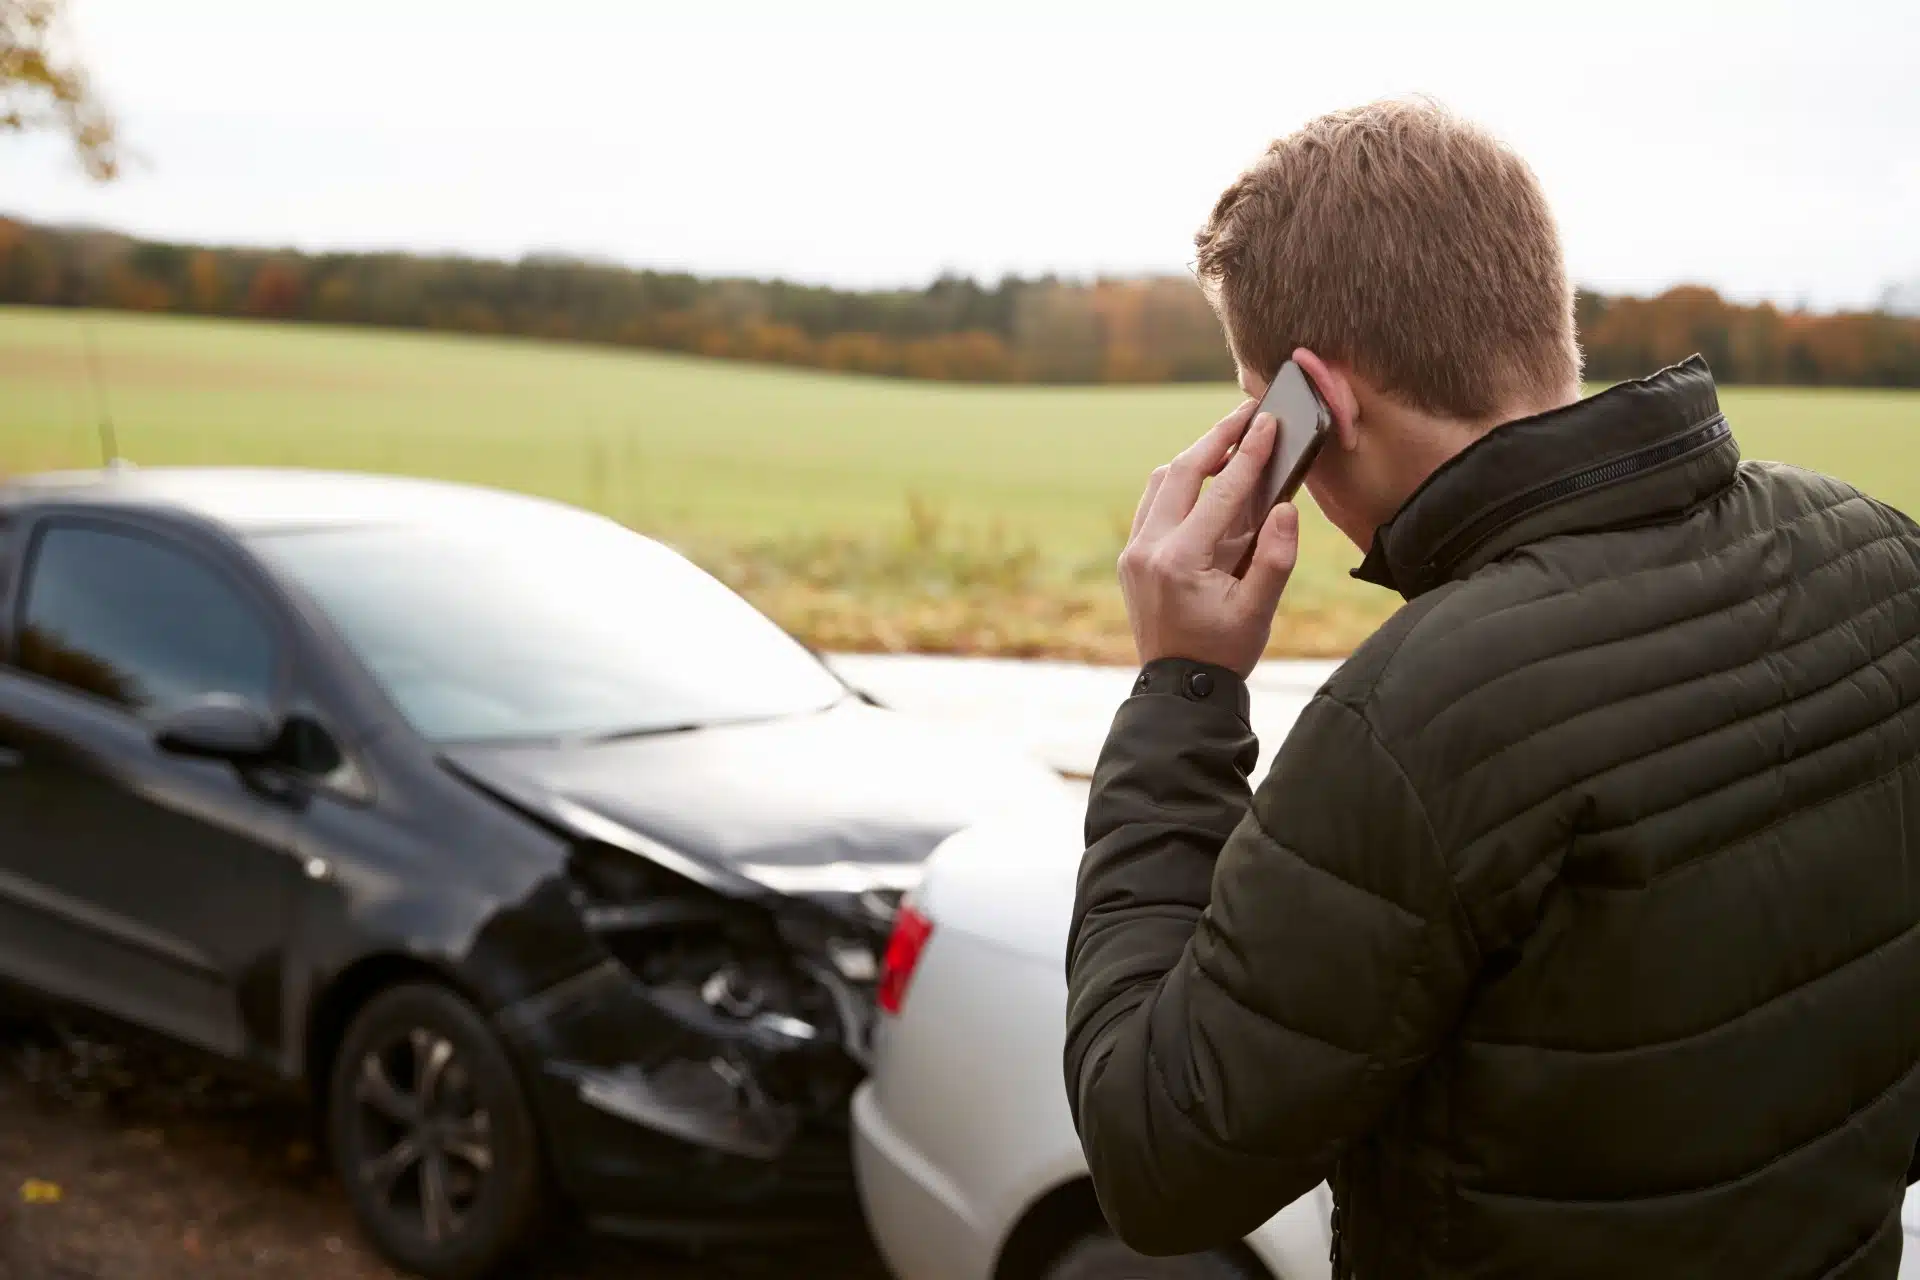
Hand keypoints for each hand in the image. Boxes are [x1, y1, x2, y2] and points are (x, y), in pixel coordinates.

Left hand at [1118, 400, 1300, 677]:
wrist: (1179, 690)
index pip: (1220, 492)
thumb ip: (1276, 558)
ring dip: (1194, 459)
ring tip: (1231, 440)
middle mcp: (1148, 549)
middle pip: (1180, 472)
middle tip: (1249, 413)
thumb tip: (1285, 507)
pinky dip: (1178, 484)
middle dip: (1216, 438)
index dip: (1248, 453)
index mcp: (1180, 561)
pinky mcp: (1132, 557)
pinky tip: (1206, 478)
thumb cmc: (1223, 652)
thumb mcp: (1259, 611)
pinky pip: (1153, 504)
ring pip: (1160, 483)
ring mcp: (1134, 552)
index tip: (1269, 421)